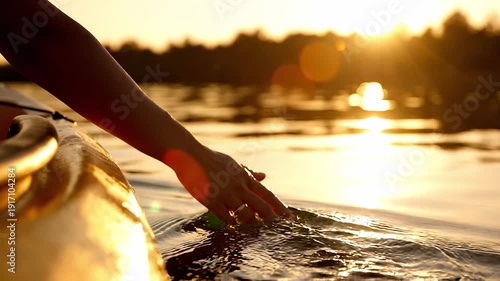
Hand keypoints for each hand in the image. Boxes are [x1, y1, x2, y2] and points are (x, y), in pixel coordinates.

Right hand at [163, 146, 293, 223]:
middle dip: (269, 218)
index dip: (279, 207)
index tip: (289, 217)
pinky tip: (232, 224)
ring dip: (249, 222)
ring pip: (245, 215)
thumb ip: (248, 172)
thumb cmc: (212, 160)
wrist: (190, 156)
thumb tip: (264, 176)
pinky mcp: (211, 200)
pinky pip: (225, 217)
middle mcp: (238, 186)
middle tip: (276, 227)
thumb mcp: (233, 164)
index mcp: (244, 177)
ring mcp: (225, 194)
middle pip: (260, 207)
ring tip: (250, 224)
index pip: (267, 194)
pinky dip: (231, 222)